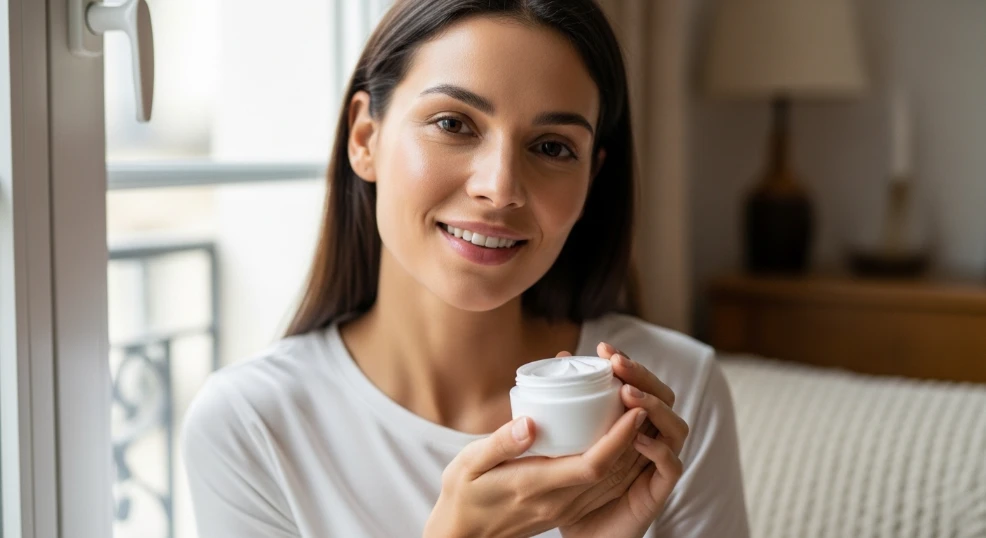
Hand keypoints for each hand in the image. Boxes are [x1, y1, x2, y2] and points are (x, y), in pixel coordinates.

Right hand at [424, 402, 648, 537]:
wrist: (463, 536)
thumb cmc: (463, 495)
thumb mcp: (469, 464)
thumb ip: (500, 443)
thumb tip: (529, 421)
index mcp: (534, 485)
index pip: (591, 465)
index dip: (618, 438)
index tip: (633, 409)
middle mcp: (556, 501)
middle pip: (610, 472)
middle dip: (633, 437)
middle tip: (641, 401)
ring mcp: (563, 509)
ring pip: (611, 482)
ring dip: (631, 451)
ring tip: (638, 415)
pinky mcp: (564, 510)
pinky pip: (603, 489)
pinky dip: (620, 465)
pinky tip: (623, 442)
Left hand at [559, 342, 689, 537]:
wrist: (577, 534)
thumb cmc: (569, 483)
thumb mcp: (561, 437)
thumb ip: (564, 400)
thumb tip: (558, 356)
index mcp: (630, 423)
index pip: (640, 384)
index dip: (628, 363)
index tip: (604, 348)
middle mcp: (650, 438)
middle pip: (664, 397)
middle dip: (643, 376)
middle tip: (617, 364)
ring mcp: (657, 464)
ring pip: (676, 426)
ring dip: (655, 406)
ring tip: (628, 396)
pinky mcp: (658, 491)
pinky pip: (672, 465)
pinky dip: (658, 449)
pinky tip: (637, 439)